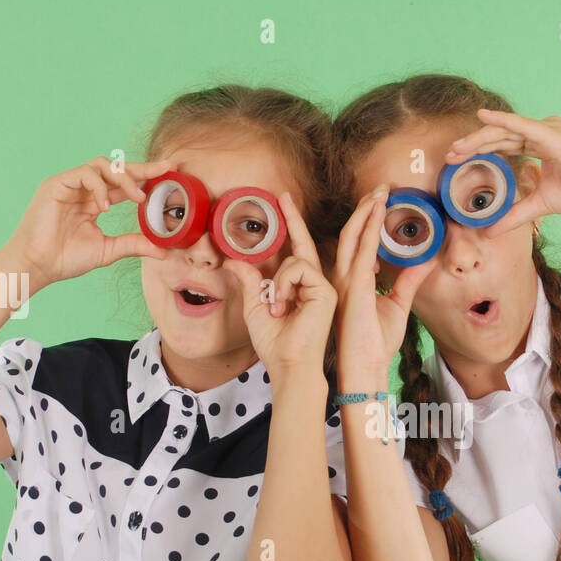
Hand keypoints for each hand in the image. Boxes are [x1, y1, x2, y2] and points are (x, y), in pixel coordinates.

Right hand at [4, 156, 171, 291]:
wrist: (39, 265)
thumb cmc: (66, 258)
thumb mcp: (109, 249)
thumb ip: (134, 244)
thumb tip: (164, 251)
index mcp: (95, 202)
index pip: (124, 184)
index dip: (145, 178)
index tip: (169, 174)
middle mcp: (83, 189)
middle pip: (116, 169)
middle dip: (142, 168)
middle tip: (165, 168)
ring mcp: (69, 184)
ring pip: (102, 166)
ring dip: (124, 179)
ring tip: (137, 198)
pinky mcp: (56, 183)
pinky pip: (84, 173)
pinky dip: (99, 187)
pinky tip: (106, 206)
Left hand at [227, 192, 337, 385]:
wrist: (288, 364)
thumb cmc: (274, 343)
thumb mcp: (255, 306)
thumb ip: (250, 281)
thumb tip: (234, 259)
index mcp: (298, 287)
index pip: (294, 252)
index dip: (289, 227)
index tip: (281, 205)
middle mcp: (313, 284)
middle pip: (302, 244)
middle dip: (293, 218)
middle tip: (283, 195)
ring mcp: (322, 285)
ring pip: (295, 259)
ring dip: (277, 281)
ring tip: (274, 305)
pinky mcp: (325, 290)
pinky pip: (299, 268)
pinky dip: (284, 283)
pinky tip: (281, 303)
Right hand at [330, 185, 436, 385]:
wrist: (366, 367)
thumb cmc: (376, 342)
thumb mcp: (398, 303)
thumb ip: (409, 279)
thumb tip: (427, 260)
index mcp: (352, 280)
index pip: (358, 242)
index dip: (367, 219)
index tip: (381, 201)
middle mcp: (344, 276)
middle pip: (351, 232)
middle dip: (364, 208)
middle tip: (381, 188)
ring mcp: (346, 280)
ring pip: (352, 235)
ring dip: (366, 211)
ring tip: (380, 192)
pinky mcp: (354, 287)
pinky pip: (363, 250)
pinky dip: (371, 229)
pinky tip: (380, 212)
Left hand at [444, 108, 560, 237]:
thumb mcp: (540, 205)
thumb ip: (515, 215)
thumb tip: (489, 232)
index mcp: (541, 146)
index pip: (505, 144)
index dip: (481, 151)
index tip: (457, 161)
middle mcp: (543, 133)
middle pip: (501, 136)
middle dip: (473, 145)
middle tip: (449, 155)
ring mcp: (548, 130)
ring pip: (505, 130)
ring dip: (478, 137)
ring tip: (456, 147)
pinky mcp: (551, 134)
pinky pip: (520, 124)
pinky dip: (500, 120)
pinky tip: (482, 117)